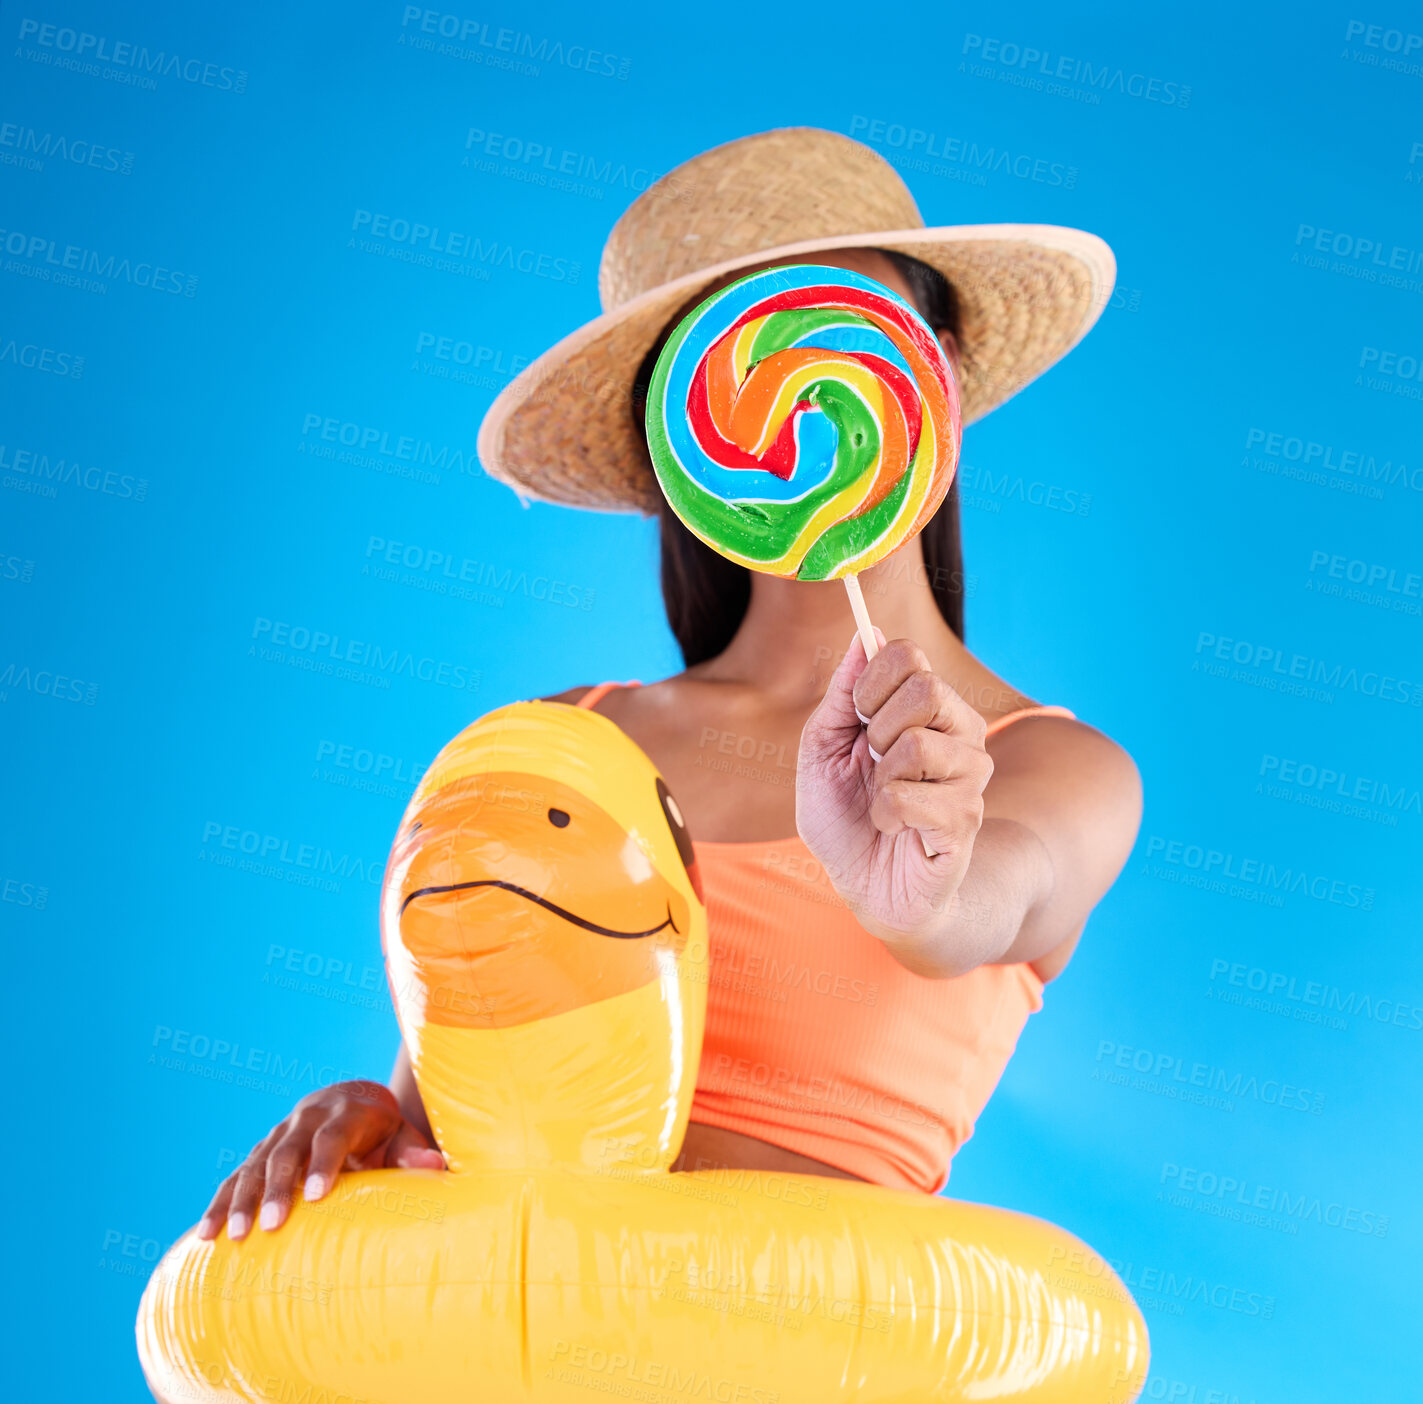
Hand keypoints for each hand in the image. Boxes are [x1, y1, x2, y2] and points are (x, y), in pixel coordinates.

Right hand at [197, 1080, 443, 1239]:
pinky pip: (235, 1177)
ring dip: (241, 1200)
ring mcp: (278, 1135)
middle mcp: (305, 1120)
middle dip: (276, 1188)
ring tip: (234, 1237)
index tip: (317, 1196)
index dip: (324, 1163)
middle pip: (287, 1151)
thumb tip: (435, 1166)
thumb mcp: (402, 1136)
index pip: (332, 1136)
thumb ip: (413, 1152)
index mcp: (344, 1113)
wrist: (350, 1100)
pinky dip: (220, 1204)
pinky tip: (208, 1236)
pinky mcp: (259, 1153)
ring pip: (254, 1164)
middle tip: (270, 1225)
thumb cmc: (383, 1130)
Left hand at [796, 632, 992, 943]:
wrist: (865, 885)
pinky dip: (887, 814)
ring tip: (883, 800)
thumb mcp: (821, 749)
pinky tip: (893, 826)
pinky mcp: (966, 818)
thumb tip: (865, 631)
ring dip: (881, 778)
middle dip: (876, 728)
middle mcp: (958, 731)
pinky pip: (914, 797)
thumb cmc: (845, 816)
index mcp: (924, 707)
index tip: (857, 716)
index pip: (909, 654)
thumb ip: (842, 693)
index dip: (870, 681)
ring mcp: (969, 775)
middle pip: (926, 688)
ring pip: (919, 744)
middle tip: (872, 762)